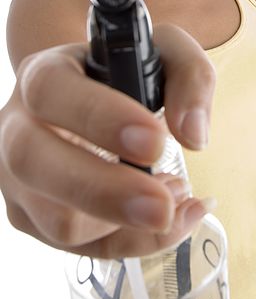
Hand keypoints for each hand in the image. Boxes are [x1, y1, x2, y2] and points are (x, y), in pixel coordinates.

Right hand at [0, 23, 215, 258]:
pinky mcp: (38, 218)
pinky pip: (83, 247)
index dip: (100, 117)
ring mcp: (21, 180)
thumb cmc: (127, 71)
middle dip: (106, 192)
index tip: (156, 141)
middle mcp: (19, 126)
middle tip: (165, 204)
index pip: (52, 91)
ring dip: (130, 222)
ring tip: (180, 194)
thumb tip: (194, 134)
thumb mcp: (167, 52)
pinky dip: (137, 240)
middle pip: (35, 165)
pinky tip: (177, 217)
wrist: (94, 93)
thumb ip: (190, 75)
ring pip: (59, 221)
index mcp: (44, 73)